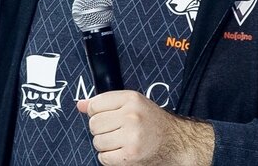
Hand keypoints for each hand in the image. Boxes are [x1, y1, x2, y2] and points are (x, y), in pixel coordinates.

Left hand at [76, 90, 213, 165]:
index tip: (109, 118)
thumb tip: (80, 104)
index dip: (97, 114)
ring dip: (106, 145)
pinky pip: (104, 158)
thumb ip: (105, 103)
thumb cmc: (153, 123)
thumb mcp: (132, 105)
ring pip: (97, 142)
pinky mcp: (131, 155)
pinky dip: (110, 158)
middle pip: (94, 124)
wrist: (176, 143)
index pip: (95, 105)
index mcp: (131, 99)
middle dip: (101, 131)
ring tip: (121, 142)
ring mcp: (131, 136)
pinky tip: (122, 152)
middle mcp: (131, 115)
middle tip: (117, 132)